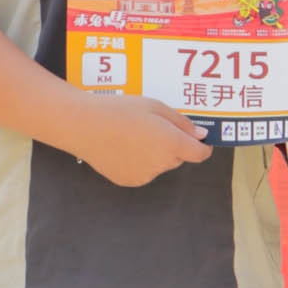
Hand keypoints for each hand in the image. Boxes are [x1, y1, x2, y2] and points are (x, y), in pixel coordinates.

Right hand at [74, 93, 211, 186]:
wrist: (84, 125)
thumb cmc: (120, 110)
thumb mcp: (155, 107)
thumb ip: (182, 123)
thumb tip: (201, 136)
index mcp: (171, 143)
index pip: (199, 154)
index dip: (203, 147)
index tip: (200, 140)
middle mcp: (161, 163)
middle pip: (178, 158)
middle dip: (174, 145)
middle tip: (154, 127)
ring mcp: (145, 175)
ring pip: (160, 165)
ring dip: (156, 154)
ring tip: (134, 135)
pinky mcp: (130, 180)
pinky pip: (144, 172)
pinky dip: (140, 162)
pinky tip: (124, 147)